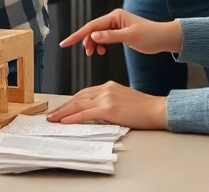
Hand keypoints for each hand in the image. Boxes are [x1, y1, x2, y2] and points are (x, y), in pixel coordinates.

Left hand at [47, 82, 167, 128]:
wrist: (156, 109)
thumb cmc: (143, 108)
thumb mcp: (122, 100)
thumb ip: (107, 103)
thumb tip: (94, 113)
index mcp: (108, 86)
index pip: (83, 93)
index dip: (70, 101)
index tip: (61, 108)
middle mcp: (105, 89)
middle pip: (78, 97)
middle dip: (63, 107)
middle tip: (52, 114)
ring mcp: (106, 98)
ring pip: (79, 104)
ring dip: (64, 112)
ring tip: (54, 119)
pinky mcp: (109, 109)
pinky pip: (86, 113)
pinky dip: (74, 117)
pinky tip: (65, 121)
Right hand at [59, 9, 181, 56]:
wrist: (165, 38)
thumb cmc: (151, 35)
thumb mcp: (130, 37)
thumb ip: (111, 36)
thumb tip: (94, 36)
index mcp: (115, 16)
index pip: (92, 26)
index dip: (78, 35)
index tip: (66, 42)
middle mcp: (114, 19)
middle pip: (93, 30)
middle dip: (87, 41)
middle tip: (87, 53)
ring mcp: (116, 25)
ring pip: (98, 35)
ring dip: (94, 44)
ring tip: (94, 54)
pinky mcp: (119, 32)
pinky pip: (104, 38)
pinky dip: (101, 45)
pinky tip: (102, 51)